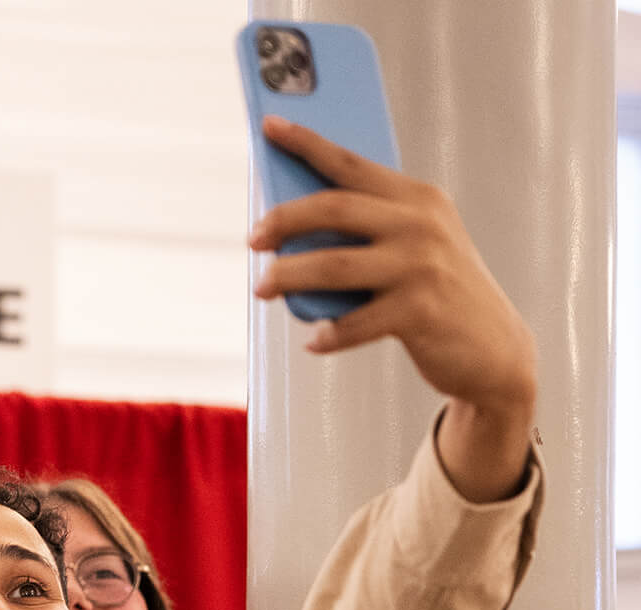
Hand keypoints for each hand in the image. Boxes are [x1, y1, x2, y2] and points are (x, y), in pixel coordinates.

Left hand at [248, 116, 536, 444]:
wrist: (492, 348)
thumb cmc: (435, 292)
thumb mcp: (411, 246)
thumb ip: (364, 231)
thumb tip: (286, 229)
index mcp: (418, 198)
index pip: (351, 163)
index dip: (307, 143)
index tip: (269, 124)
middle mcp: (421, 224)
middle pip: (334, 209)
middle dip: (284, 220)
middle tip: (253, 240)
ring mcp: (422, 266)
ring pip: (333, 265)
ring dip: (288, 276)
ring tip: (262, 288)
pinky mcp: (420, 310)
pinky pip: (354, 322)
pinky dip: (329, 334)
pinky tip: (314, 341)